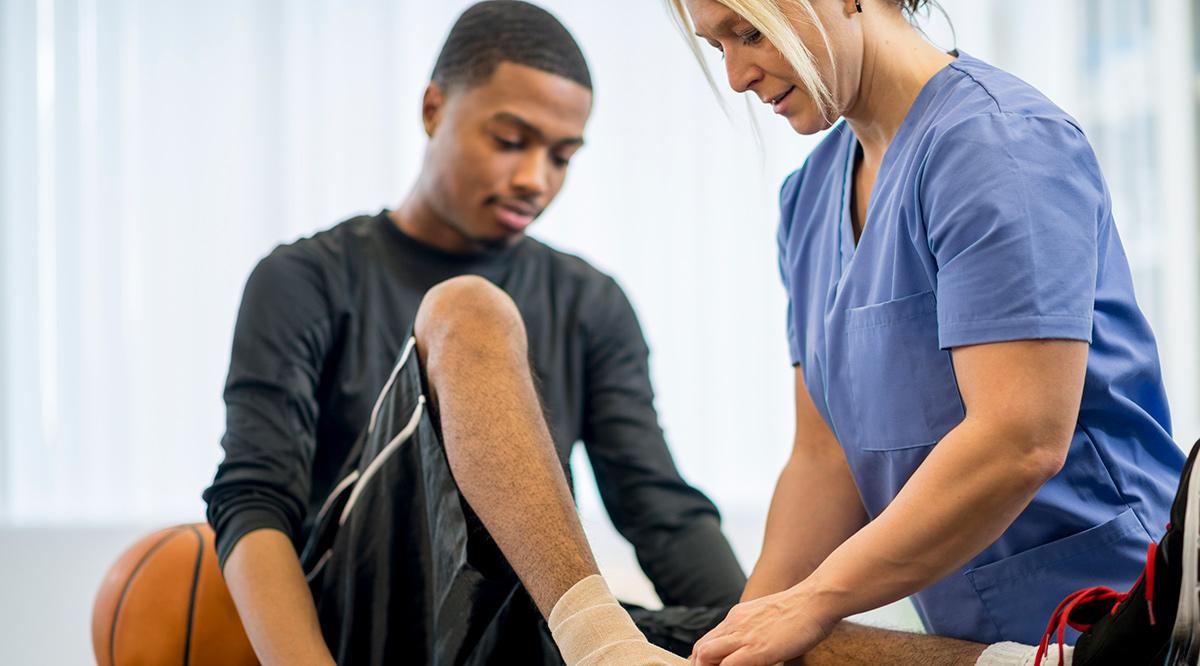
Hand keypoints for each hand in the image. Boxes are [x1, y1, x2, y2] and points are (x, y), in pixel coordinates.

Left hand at [688, 584, 836, 665]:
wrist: (816, 599)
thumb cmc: (802, 611)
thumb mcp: (769, 618)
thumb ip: (756, 630)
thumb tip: (757, 649)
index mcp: (738, 617)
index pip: (707, 640)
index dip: (703, 659)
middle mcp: (735, 623)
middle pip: (700, 648)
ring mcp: (744, 635)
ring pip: (705, 655)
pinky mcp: (757, 648)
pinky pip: (728, 665)